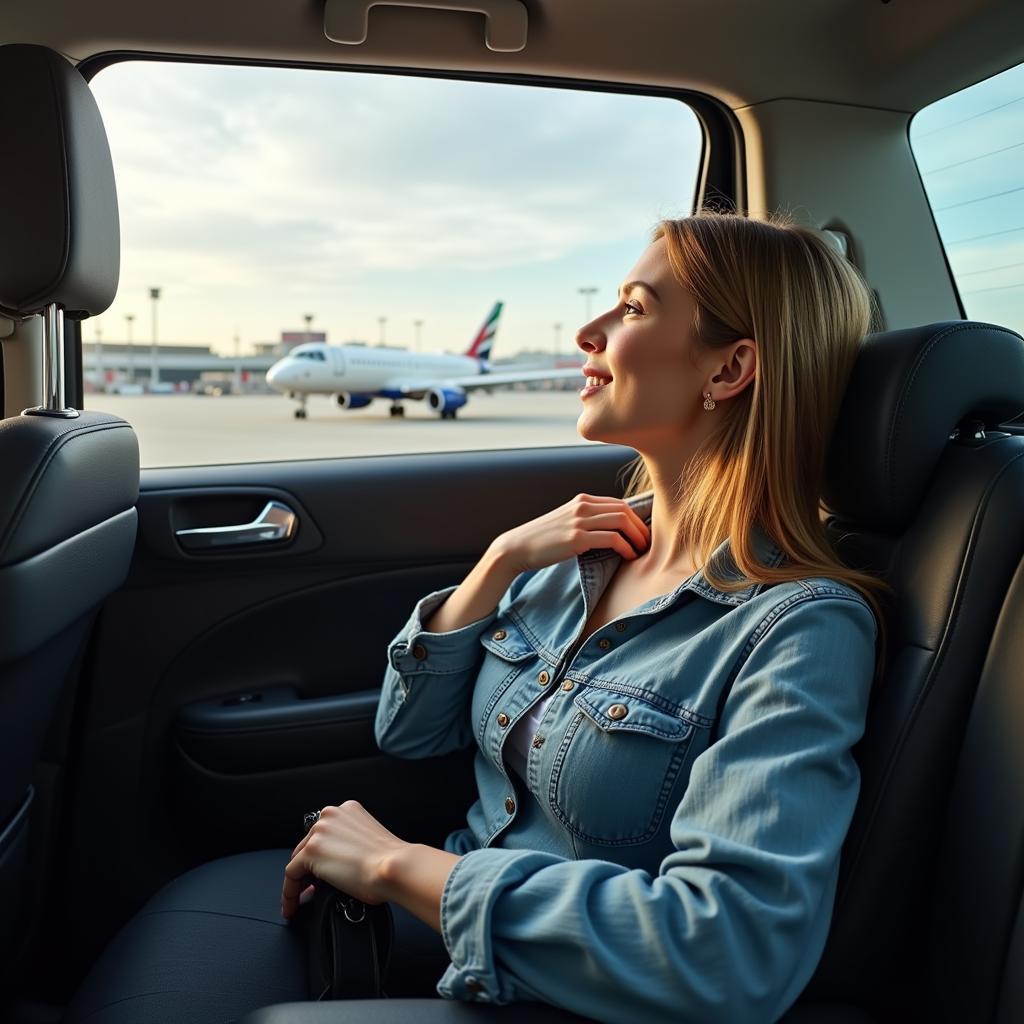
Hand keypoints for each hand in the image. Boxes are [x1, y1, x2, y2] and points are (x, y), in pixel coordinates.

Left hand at [280, 800, 407, 920]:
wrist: (393, 868)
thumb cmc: (391, 862)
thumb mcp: (371, 841)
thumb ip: (354, 844)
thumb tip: (345, 864)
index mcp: (349, 810)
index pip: (326, 835)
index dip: (321, 857)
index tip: (321, 873)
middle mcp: (331, 815)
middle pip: (309, 845)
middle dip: (309, 869)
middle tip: (310, 891)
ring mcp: (320, 831)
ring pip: (299, 860)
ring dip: (300, 881)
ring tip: (300, 901)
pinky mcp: (311, 851)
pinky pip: (291, 875)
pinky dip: (290, 893)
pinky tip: (293, 906)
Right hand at [490, 493, 650, 573]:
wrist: (517, 547)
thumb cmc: (542, 540)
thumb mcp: (566, 522)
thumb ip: (585, 521)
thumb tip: (609, 531)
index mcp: (582, 500)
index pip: (619, 503)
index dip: (636, 518)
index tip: (642, 534)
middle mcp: (582, 506)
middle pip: (625, 510)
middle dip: (641, 527)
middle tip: (648, 543)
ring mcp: (579, 521)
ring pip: (622, 521)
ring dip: (638, 537)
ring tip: (641, 551)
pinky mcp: (577, 538)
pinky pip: (612, 538)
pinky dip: (626, 547)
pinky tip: (628, 556)